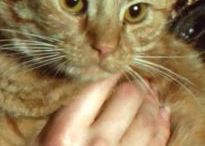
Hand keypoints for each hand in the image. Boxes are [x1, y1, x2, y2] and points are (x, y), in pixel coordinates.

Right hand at [35, 77, 170, 145]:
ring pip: (149, 118)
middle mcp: (96, 145)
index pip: (96, 85)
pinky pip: (158, 142)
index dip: (108, 70)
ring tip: (148, 93)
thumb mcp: (43, 141)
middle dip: (134, 83)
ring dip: (152, 101)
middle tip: (133, 78)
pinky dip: (162, 124)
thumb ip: (63, 116)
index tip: (110, 66)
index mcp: (66, 133)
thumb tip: (91, 83)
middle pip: (128, 97)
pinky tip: (160, 115)